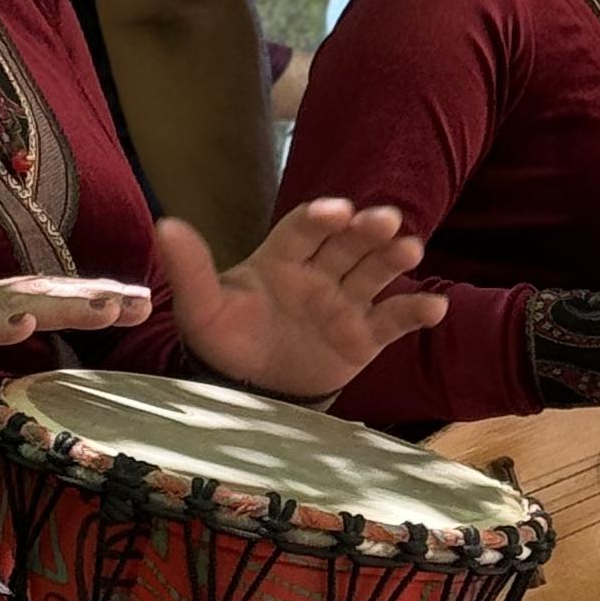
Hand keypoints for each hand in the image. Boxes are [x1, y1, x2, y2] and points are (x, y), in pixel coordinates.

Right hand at [0, 276, 160, 396]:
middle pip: (54, 294)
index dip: (104, 294)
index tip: (146, 302)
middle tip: (142, 304)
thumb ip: (23, 327)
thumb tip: (65, 333)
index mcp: (8, 299)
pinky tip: (23, 324)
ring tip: (104, 310)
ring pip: (23, 306)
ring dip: (65, 307)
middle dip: (99, 297)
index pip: (64, 294)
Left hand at [162, 197, 447, 400]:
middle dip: (367, 230)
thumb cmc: (225, 339)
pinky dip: (416, 312)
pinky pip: (393, 320)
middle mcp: (319, 273)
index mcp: (281, 258)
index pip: (304, 229)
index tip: (336, 211)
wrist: (247, 389)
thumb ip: (191, 269)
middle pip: (348, 244)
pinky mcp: (364, 336)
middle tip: (386, 220)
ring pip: (375, 273)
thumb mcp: (202, 307)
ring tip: (411, 249)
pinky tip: (436, 308)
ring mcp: (345, 303)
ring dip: (393, 259)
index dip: (320, 218)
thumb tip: (164, 225)